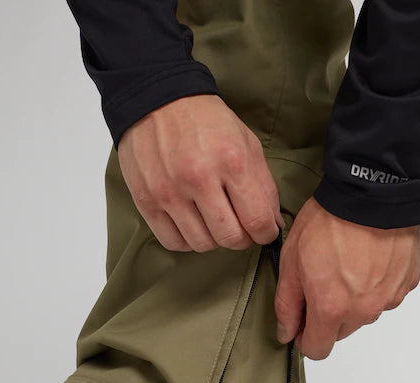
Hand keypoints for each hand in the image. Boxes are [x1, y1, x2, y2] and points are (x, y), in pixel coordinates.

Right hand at [118, 95, 282, 251]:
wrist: (157, 100)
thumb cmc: (207, 122)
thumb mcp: (246, 143)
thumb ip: (264, 186)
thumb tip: (274, 224)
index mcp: (231, 161)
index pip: (257, 221)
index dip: (265, 234)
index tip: (263, 231)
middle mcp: (199, 178)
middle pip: (230, 238)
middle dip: (241, 239)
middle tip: (239, 227)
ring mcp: (169, 192)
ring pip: (202, 244)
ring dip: (214, 240)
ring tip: (213, 222)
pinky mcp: (146, 200)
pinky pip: (173, 242)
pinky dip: (187, 241)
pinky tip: (192, 225)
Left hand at [275, 198, 419, 359]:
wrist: (372, 191)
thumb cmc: (329, 221)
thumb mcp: (291, 261)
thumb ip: (287, 304)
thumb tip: (287, 332)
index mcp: (331, 308)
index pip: (317, 349)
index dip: (305, 338)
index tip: (302, 323)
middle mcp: (364, 310)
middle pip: (341, 332)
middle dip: (328, 315)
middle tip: (322, 280)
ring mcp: (389, 297)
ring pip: (364, 313)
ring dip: (354, 299)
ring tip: (347, 264)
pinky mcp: (406, 282)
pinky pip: (386, 295)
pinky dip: (376, 284)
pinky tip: (368, 260)